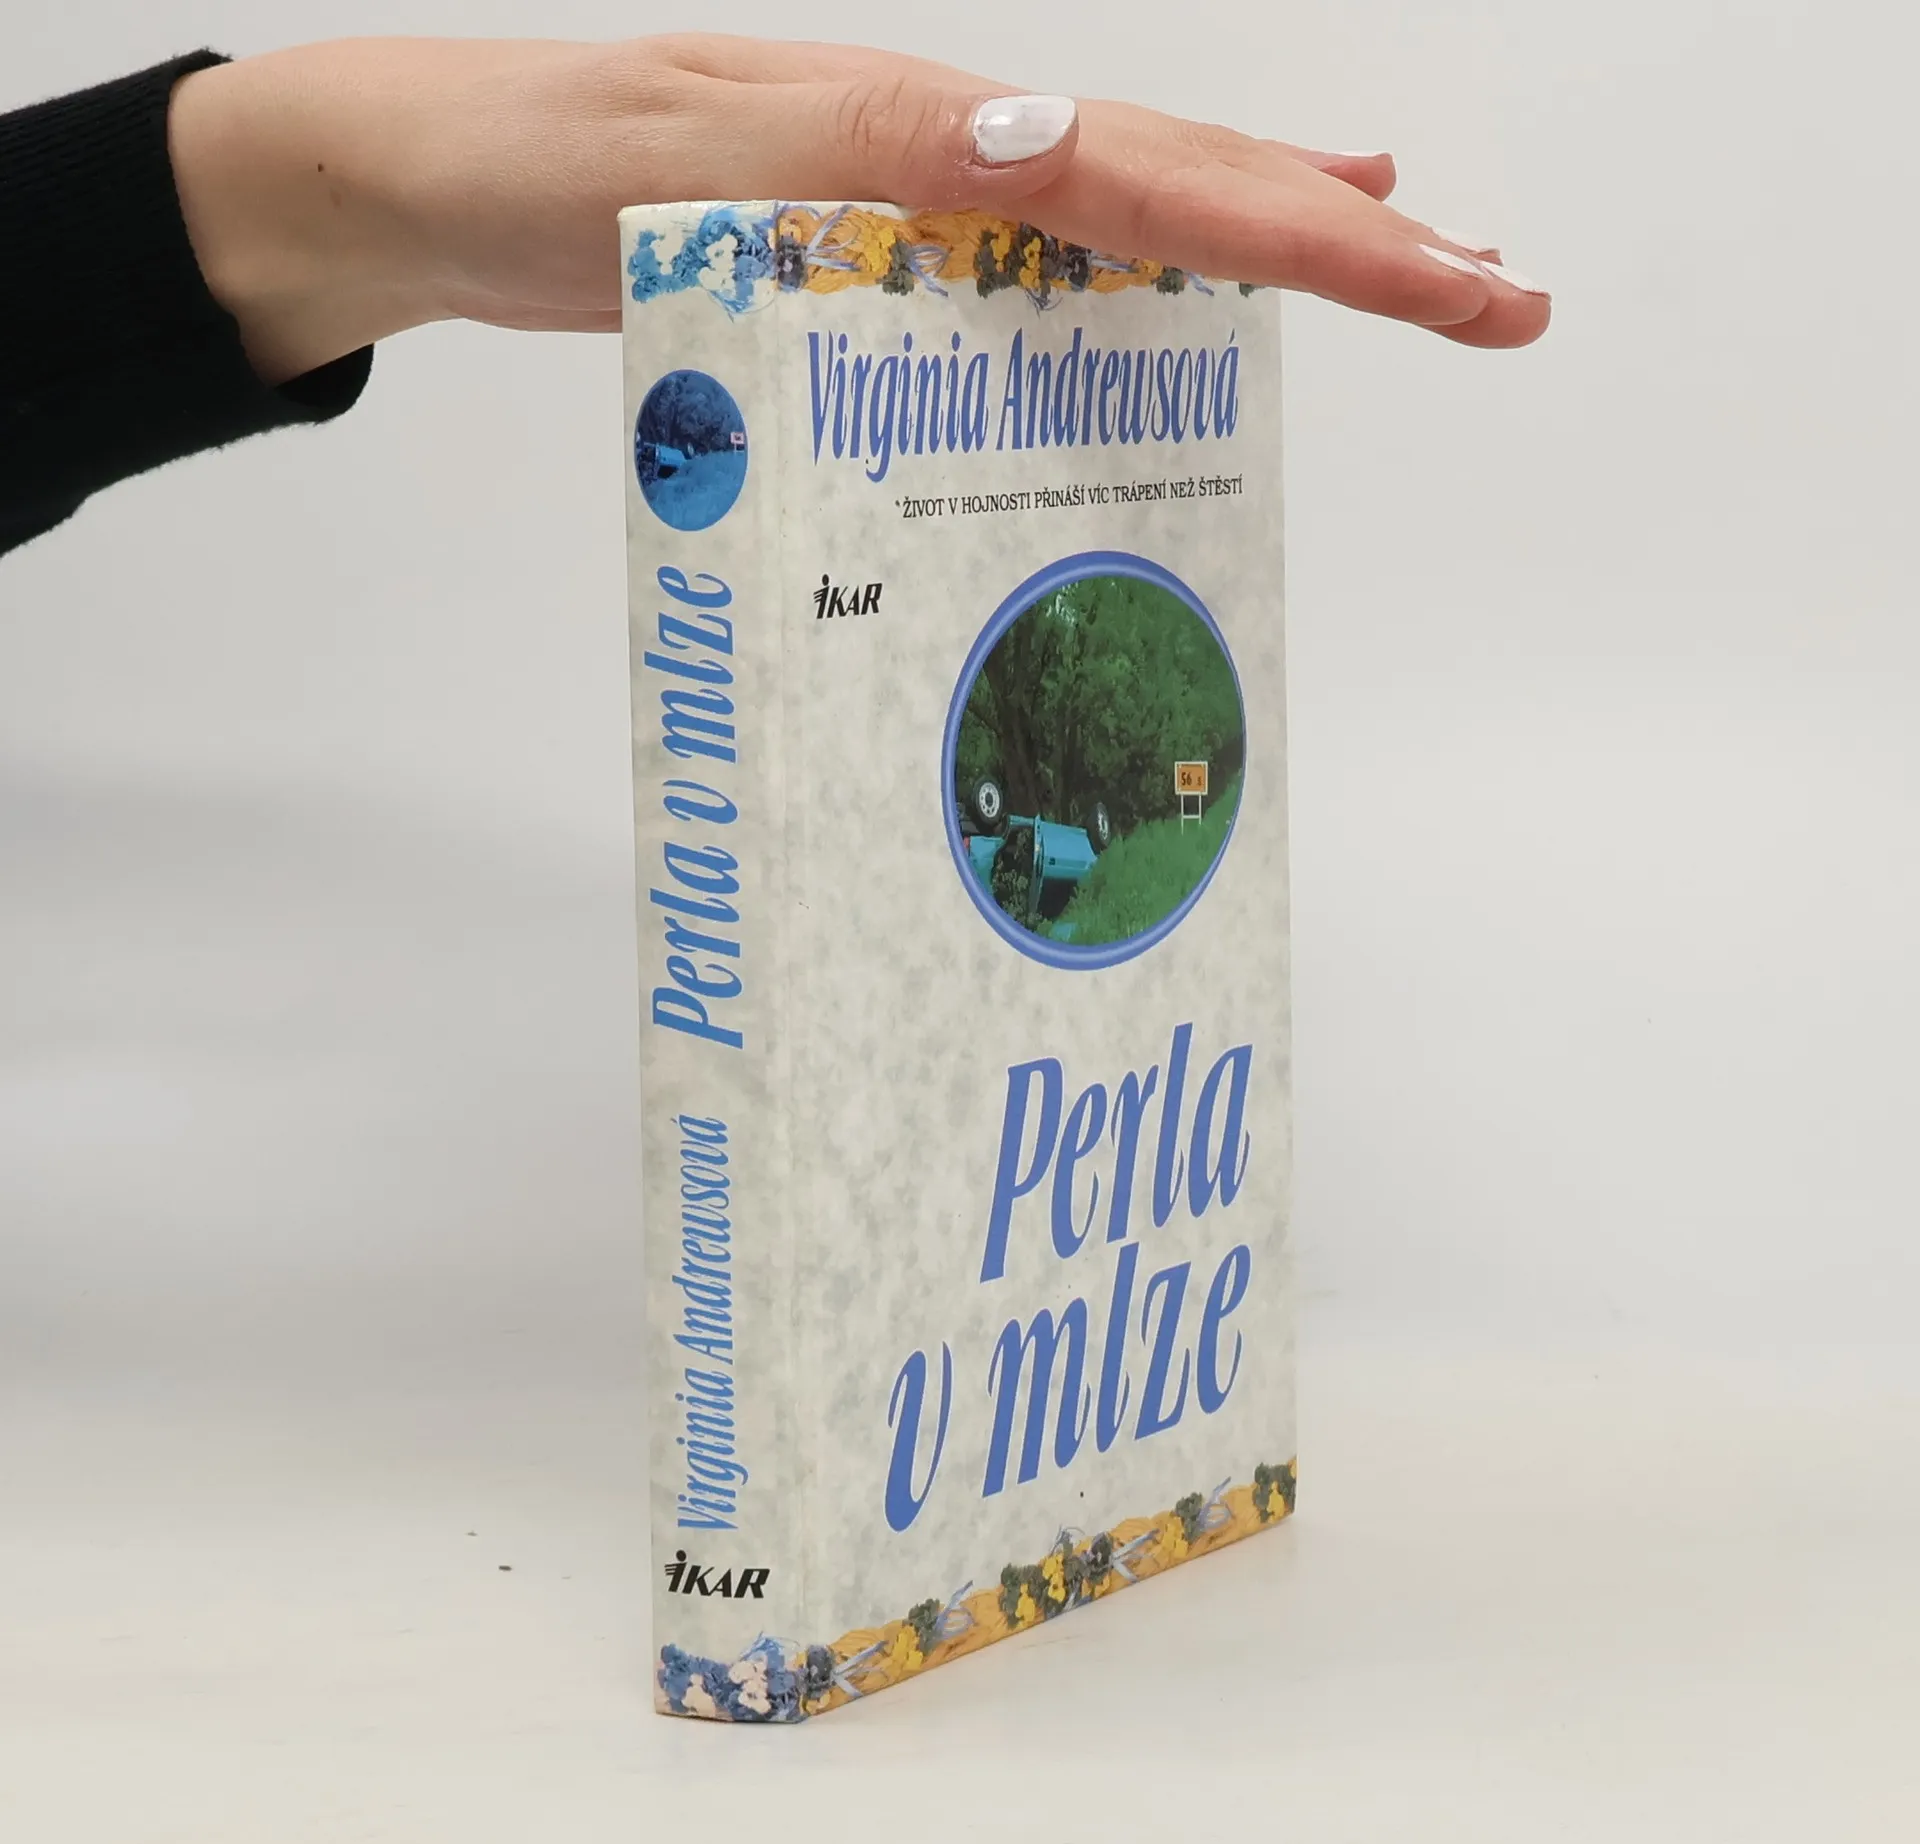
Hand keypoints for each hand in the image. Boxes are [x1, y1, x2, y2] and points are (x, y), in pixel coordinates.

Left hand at [167, 34, 1550, 386]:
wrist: (426, 181)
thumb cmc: (529, 174)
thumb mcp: (686, 173)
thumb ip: (857, 167)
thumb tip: (1041, 155)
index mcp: (918, 125)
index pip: (1152, 182)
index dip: (1309, 239)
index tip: (1446, 279)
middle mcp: (940, 145)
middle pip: (1181, 184)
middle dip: (1346, 246)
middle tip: (1494, 297)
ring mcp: (917, 190)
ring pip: (1132, 212)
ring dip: (1273, 243)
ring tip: (1404, 263)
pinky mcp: (879, 243)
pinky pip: (1044, 259)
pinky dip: (1143, 272)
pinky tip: (1188, 288)